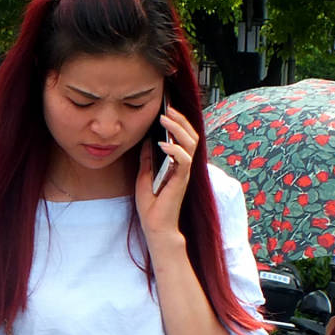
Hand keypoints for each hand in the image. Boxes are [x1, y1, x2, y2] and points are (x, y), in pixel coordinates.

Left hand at [135, 103, 199, 244]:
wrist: (155, 226)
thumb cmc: (151, 205)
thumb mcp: (144, 176)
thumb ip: (148, 158)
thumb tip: (148, 139)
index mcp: (176, 163)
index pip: (183, 138)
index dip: (178, 122)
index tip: (167, 108)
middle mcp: (183, 166)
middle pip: (191, 136)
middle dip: (180, 119)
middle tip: (168, 108)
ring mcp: (184, 172)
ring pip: (191, 143)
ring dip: (178, 129)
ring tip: (165, 118)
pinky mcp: (181, 180)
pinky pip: (184, 160)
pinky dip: (175, 149)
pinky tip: (163, 143)